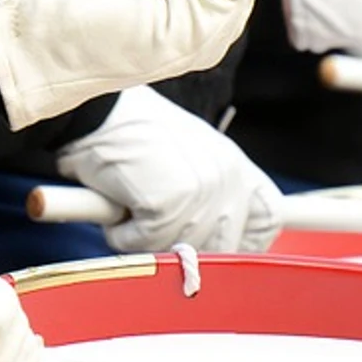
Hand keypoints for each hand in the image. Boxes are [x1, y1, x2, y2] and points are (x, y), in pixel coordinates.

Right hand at [55, 86, 281, 253]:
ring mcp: (201, 193)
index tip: (216, 253)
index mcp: (235, 167)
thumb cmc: (131, 135)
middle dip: (187, 250)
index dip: (244, 243)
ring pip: (179, 252)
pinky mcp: (168, 205)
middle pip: (224, 248)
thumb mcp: (186, 158)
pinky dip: (122, 233)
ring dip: (146, 239)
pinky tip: (115, 201)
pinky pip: (143, 244)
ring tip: (129, 203)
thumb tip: (216, 243)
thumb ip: (210, 195)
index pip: (267, 220)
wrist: (95, 109)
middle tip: (153, 229)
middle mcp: (227, 180)